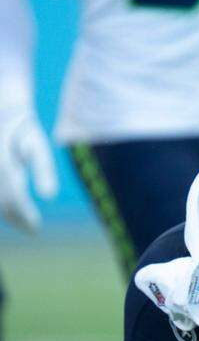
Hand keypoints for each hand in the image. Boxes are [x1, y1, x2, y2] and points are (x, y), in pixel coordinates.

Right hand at [0, 106, 57, 232]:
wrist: (0, 112)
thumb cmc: (21, 129)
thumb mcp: (36, 147)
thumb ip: (43, 171)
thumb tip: (50, 197)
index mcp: (4, 168)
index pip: (15, 200)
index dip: (25, 217)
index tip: (36, 229)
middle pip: (2, 203)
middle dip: (16, 217)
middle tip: (31, 227)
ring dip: (6, 212)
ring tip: (21, 220)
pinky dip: (1, 203)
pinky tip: (11, 207)